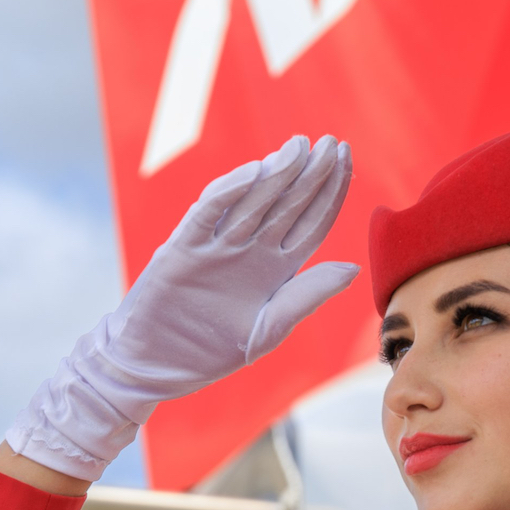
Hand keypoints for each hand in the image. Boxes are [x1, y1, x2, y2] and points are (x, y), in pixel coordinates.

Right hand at [2, 135, 355, 481]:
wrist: (156, 366)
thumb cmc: (211, 352)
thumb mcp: (267, 330)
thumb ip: (305, 296)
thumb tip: (353, 268)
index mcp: (274, 268)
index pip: (310, 221)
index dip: (330, 192)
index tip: (346, 160)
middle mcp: (249, 249)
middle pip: (287, 203)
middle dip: (311, 173)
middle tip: (330, 143)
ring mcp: (216, 245)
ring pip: (252, 201)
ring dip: (277, 173)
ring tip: (300, 146)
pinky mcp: (184, 248)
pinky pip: (208, 213)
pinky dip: (229, 191)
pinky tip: (254, 171)